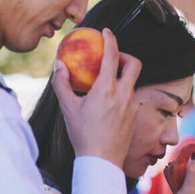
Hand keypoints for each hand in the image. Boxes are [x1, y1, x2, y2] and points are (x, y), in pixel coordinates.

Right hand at [52, 28, 140, 166]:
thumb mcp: (68, 108)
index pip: (112, 55)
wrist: (101, 161)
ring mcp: (132, 105)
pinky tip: (109, 101)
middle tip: (111, 58)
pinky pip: (131, 96)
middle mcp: (123, 94)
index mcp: (106, 89)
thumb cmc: (82, 135)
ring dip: (122, 75)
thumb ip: (62, 83)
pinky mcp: (135, 116)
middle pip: (134, 63)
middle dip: (124, 55)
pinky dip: (122, 91)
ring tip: (106, 81)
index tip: (105, 32)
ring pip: (133, 81)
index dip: (110, 39)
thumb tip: (59, 64)